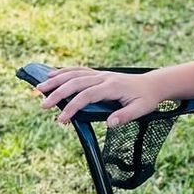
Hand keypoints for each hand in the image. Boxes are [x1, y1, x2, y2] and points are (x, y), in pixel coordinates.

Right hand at [37, 67, 163, 126]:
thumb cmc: (147, 99)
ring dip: (57, 79)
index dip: (73, 107)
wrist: (154, 84)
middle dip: (58, 93)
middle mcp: (105, 77)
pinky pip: (80, 70)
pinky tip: (52, 74)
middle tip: (43, 105)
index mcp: (113, 86)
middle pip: (77, 82)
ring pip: (76, 73)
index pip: (88, 96)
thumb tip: (110, 123)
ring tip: (39, 87)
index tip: (61, 120)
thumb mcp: (141, 109)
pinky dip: (65, 71)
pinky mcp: (100, 74)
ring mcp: (102, 74)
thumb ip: (125, 116)